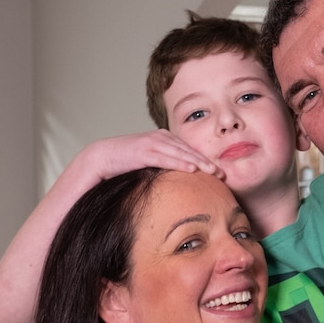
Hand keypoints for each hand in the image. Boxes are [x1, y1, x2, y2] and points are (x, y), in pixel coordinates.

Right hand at [78, 129, 224, 181]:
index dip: (205, 160)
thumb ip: (164, 168)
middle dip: (206, 161)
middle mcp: (160, 138)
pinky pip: (166, 158)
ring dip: (198, 162)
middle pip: (189, 150)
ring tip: (213, 171)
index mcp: (164, 140)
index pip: (189, 150)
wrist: (100, 157)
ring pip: (181, 153)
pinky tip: (192, 169)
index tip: (219, 172)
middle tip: (223, 173)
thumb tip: (179, 184)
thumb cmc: (126, 163)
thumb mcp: (150, 164)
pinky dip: (180, 163)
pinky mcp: (143, 151)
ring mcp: (152, 143)